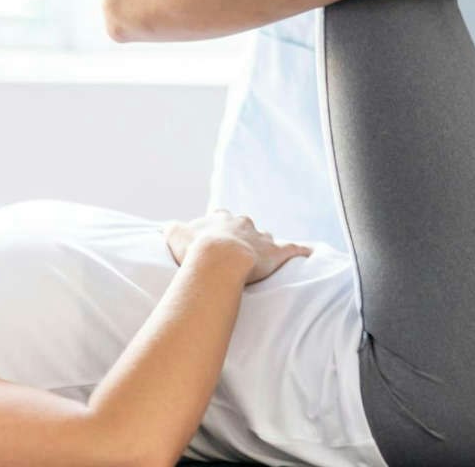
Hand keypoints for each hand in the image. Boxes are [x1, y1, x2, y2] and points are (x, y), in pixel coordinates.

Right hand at [164, 210, 312, 284]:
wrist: (219, 259)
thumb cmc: (196, 249)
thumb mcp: (175, 235)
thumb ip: (172, 229)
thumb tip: (165, 227)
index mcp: (221, 218)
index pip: (220, 216)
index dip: (218, 225)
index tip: (215, 235)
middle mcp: (243, 223)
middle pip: (245, 225)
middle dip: (243, 235)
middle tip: (238, 250)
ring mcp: (261, 236)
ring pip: (266, 237)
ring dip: (264, 245)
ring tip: (263, 257)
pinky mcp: (276, 252)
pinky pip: (292, 249)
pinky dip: (301, 251)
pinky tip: (310, 253)